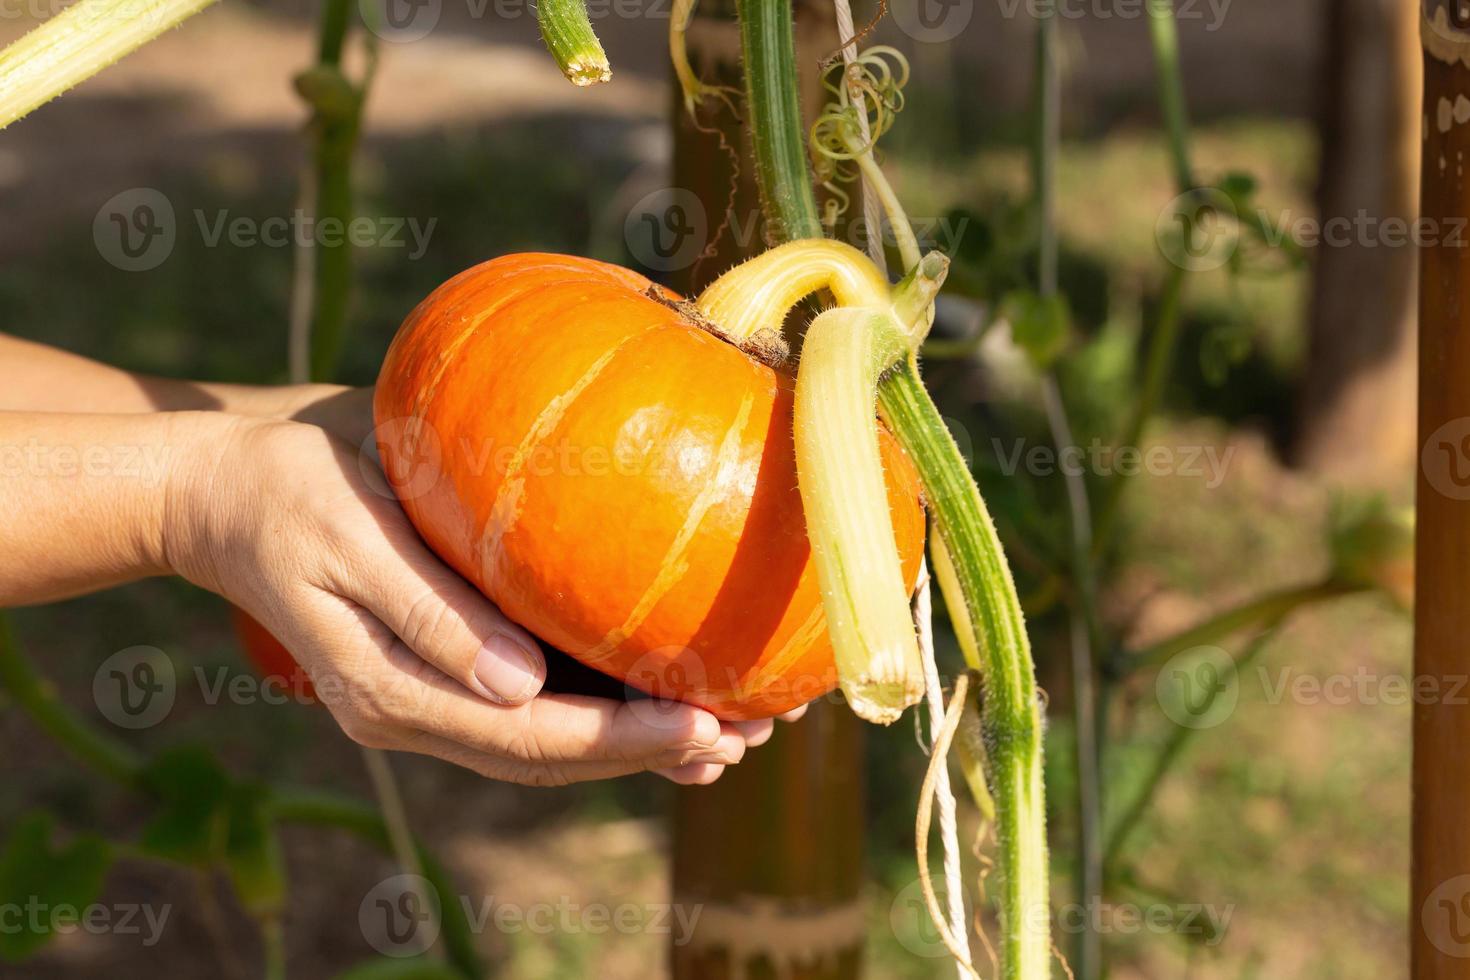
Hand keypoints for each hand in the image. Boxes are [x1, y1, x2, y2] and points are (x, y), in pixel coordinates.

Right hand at [163, 411, 777, 785]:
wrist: (227, 489)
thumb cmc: (288, 494)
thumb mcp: (351, 540)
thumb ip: (432, 616)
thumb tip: (520, 688)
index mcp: (391, 695)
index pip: (528, 740)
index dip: (621, 741)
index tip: (705, 728)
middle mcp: (417, 711)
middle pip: (551, 757)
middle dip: (650, 753)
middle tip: (747, 738)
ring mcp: (429, 693)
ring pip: (549, 741)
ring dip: (637, 742)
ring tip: (728, 734)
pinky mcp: (446, 661)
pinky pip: (533, 703)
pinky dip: (600, 706)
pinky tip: (657, 695)